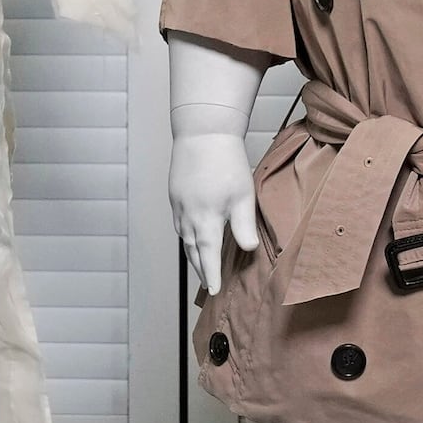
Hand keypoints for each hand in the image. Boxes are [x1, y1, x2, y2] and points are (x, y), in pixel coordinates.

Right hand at [169, 133, 262, 296]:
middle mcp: (187, 216)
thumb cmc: (226, 161)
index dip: (211, 275)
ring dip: (192, 253)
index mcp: (205, 220)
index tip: (214, 291)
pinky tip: (191, 233)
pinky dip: (186, 234)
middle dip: (201, 268)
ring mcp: (178, 204)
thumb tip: (247, 250)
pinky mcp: (175, 193)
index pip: (207, 256)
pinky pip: (179, 222)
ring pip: (184, 237)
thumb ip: (243, 226)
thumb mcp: (242, 195)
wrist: (202, 132)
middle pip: (193, 250)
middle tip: (208, 284)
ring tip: (200, 264)